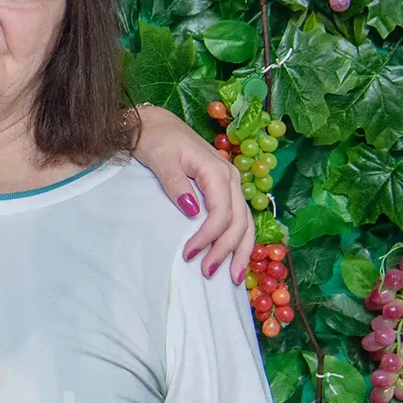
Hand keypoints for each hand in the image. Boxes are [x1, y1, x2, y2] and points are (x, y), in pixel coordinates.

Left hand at [133, 103, 253, 281]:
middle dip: (226, 250)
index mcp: (216, 171)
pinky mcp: (226, 190)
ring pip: (246, 222)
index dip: (208, 236)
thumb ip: (175, 184)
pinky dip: (239, 240)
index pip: (221, 212)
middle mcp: (231, 178)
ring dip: (240, 250)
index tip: (189, 254)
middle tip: (207, 272)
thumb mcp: (161, 159)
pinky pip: (239, 218)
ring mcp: (232, 184)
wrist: (157, 125)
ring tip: (232, 277)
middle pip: (239, 221)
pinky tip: (234, 257)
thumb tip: (191, 210)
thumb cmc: (156, 141)